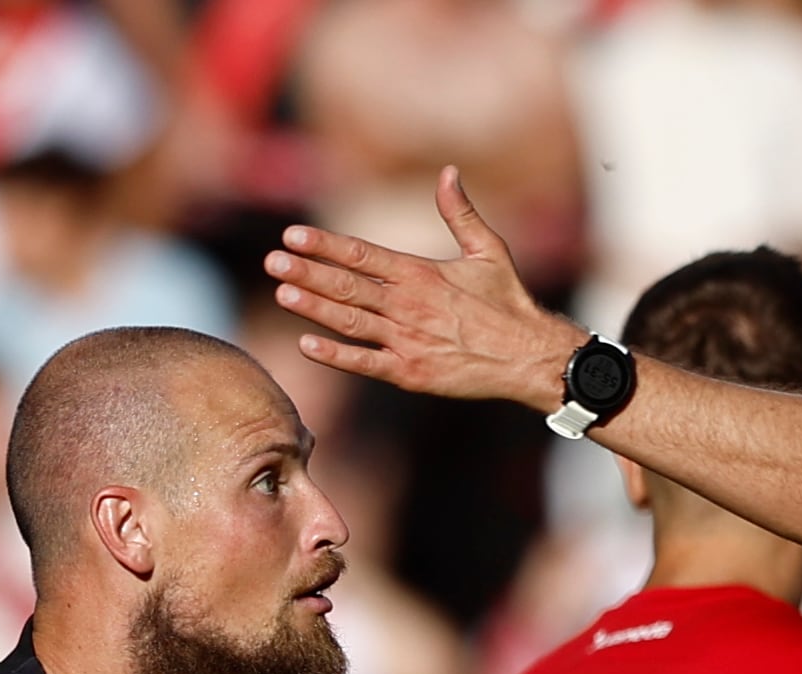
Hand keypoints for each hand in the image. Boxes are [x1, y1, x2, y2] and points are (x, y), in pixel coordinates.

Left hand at [265, 172, 584, 409]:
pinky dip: (335, 355)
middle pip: (346, 286)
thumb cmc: (509, 303)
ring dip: (312, 307)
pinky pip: (365, 363)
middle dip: (306, 273)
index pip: (361, 254)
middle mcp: (408, 305)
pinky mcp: (411, 373)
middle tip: (272, 262)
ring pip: (349, 321)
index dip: (324, 244)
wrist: (530, 357)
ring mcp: (407, 341)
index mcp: (421, 273)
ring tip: (281, 294)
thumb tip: (448, 171)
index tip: (293, 235)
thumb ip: (459, 212)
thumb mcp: (487, 250)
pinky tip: (307, 344)